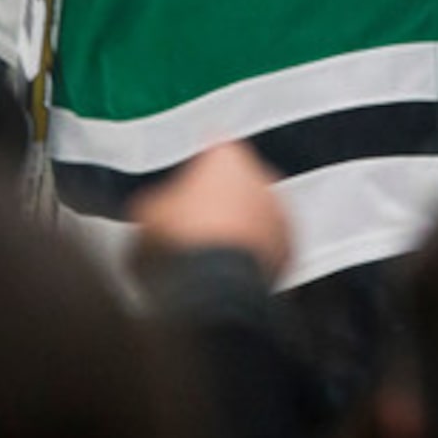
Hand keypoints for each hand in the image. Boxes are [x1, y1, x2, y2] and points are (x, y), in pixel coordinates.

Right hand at [132, 141, 291, 281]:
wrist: (213, 290)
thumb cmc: (181, 245)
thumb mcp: (147, 212)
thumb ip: (159, 198)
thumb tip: (155, 207)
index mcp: (226, 157)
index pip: (213, 148)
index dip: (195, 168)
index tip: (184, 181)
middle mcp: (262, 177)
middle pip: (238, 181)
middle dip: (220, 198)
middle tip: (193, 221)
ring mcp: (279, 212)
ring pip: (256, 212)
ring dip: (239, 224)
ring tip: (209, 249)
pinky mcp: (289, 246)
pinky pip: (268, 242)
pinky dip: (252, 251)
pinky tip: (227, 267)